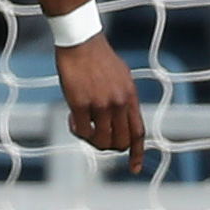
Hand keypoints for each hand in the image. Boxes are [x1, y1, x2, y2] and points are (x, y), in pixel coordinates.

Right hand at [56, 34, 147, 167]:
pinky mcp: (80, 102)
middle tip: (96, 138)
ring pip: (100, 140)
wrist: (81, 41)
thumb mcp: (121, 78)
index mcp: (131, 96)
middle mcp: (119, 102)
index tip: (134, 167)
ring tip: (81, 126)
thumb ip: (124, 101)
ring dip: (90, 139)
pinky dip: (76, 130)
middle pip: (120, 141)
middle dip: (109, 146)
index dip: (137, 153)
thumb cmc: (98, 58)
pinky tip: (71, 119)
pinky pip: (81, 130)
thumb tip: (122, 124)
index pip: (138, 132)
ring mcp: (100, 103)